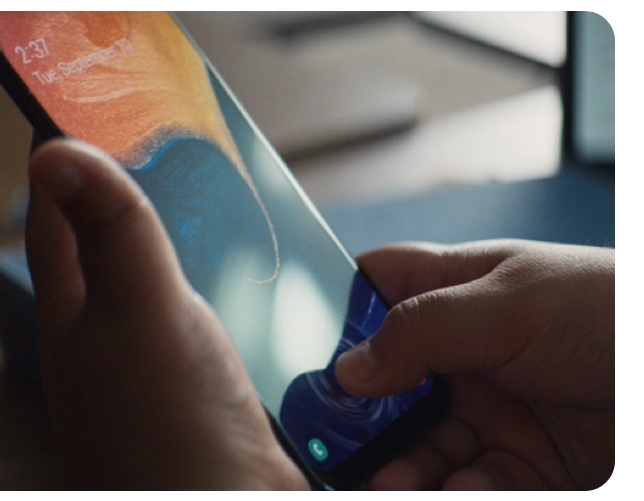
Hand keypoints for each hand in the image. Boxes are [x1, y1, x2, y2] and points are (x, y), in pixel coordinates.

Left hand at [26, 138, 307, 489]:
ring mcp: (153, 356)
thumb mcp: (139, 311)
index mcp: (75, 309)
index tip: (98, 115)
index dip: (70, 162)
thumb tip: (58, 152)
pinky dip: (222, 286)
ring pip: (163, 276)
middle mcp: (107, 331)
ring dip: (187, 241)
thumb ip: (111, 233)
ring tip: (222, 204)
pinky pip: (205, 313)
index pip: (56, 215)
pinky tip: (252, 277)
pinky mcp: (198, 378)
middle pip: (111, 241)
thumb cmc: (170, 427)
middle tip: (175, 150)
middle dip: (137, 194)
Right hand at [335, 241, 613, 489]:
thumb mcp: (512, 302)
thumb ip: (424, 327)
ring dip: (397, 462)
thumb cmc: (608, 309)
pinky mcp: (515, 459)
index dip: (336, 311)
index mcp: (454, 292)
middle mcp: (460, 349)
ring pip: (415, 439)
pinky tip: (445, 486)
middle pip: (383, 380)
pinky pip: (462, 479)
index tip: (308, 352)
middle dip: (359, 412)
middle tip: (336, 443)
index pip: (375, 287)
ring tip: (387, 480)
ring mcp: (485, 406)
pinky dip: (446, 487)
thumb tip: (350, 367)